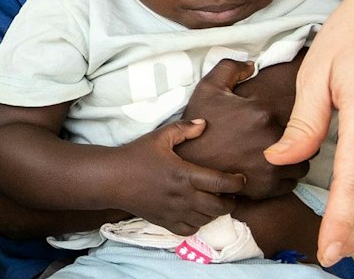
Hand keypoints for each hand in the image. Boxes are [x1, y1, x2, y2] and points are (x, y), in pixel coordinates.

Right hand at [113, 118, 244, 234]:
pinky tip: (196, 215)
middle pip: (219, 206)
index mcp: (185, 174)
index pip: (222, 183)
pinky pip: (190, 229)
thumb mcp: (159, 137)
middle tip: (231, 194)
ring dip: (215, 213)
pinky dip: (198, 224)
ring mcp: (175, 211)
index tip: (241, 179)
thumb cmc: (136, 155)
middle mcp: (184, 196)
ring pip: (207, 219)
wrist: (112, 178)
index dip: (237, 183)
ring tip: (215, 203)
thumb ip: (183, 129)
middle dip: (230, 201)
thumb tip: (205, 123)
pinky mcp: (165, 221)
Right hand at [179, 57, 307, 198]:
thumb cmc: (200, 125)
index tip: (277, 119)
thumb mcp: (209, 88)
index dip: (291, 116)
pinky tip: (266, 170)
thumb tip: (253, 65)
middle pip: (306, 140)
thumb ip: (231, 68)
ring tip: (273, 155)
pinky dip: (283, 179)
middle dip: (297, 139)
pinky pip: (291, 183)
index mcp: (263, 113)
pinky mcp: (268, 188)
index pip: (301, 112)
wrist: (187, 162)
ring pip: (301, 165)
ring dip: (293, 161)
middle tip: (276, 138)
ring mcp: (272, 166)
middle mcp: (274, 140)